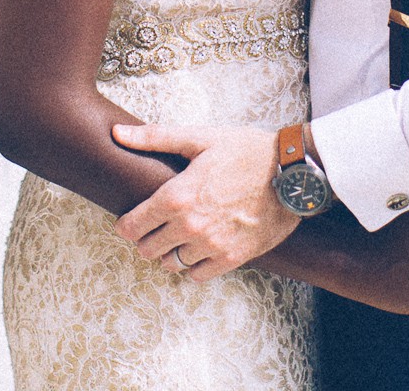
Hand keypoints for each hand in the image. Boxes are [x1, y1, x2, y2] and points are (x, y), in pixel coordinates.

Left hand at [111, 123, 300, 280]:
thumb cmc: (246, 151)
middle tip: (156, 226)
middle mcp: (190, 226)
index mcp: (177, 196)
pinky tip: (199, 248)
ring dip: (170, 252)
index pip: (132, 226)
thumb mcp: (200, 137)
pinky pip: (198, 275)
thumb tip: (117, 132)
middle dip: (147, 238)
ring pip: (171, 264)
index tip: (130, 220)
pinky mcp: (232, 258)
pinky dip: (193, 265)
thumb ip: (155, 138)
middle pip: (148, 248)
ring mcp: (211, 245)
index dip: (126, 224)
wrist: (292, 172)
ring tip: (179, 237)